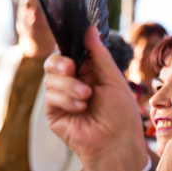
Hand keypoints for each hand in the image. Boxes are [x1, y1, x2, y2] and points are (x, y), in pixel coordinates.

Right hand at [44, 27, 148, 170]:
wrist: (117, 141)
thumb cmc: (121, 113)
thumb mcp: (113, 78)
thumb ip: (98, 54)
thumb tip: (89, 29)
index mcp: (88, 73)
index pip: (70, 53)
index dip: (69, 49)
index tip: (75, 46)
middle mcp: (72, 84)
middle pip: (53, 63)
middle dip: (61, 63)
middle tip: (72, 68)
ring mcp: (61, 99)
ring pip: (50, 79)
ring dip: (70, 86)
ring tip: (87, 97)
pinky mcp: (54, 113)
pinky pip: (50, 97)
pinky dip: (66, 99)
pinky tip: (81, 108)